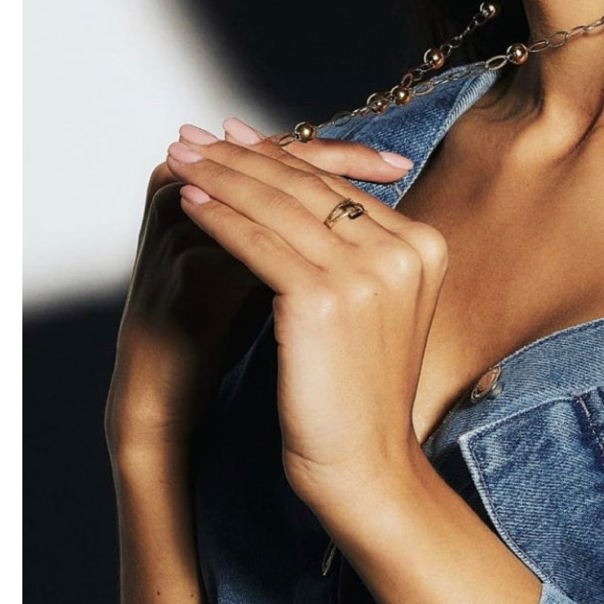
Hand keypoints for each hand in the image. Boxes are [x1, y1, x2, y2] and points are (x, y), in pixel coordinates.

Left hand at [157, 125, 446, 511]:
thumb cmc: (359, 391)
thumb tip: (297, 184)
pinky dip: (219, 219)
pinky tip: (188, 203)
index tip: (233, 136)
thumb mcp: (374, 305)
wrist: (366, 467)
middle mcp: (403, 251)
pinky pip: (260, 245)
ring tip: (180, 158)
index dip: (278, 157)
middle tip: (194, 136)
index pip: (337, 186)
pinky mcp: (324, 300)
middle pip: (308, 188)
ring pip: (279, 208)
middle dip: (242, 157)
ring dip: (221, 177)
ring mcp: (368, 273)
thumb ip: (355, 248)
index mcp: (424, 245)